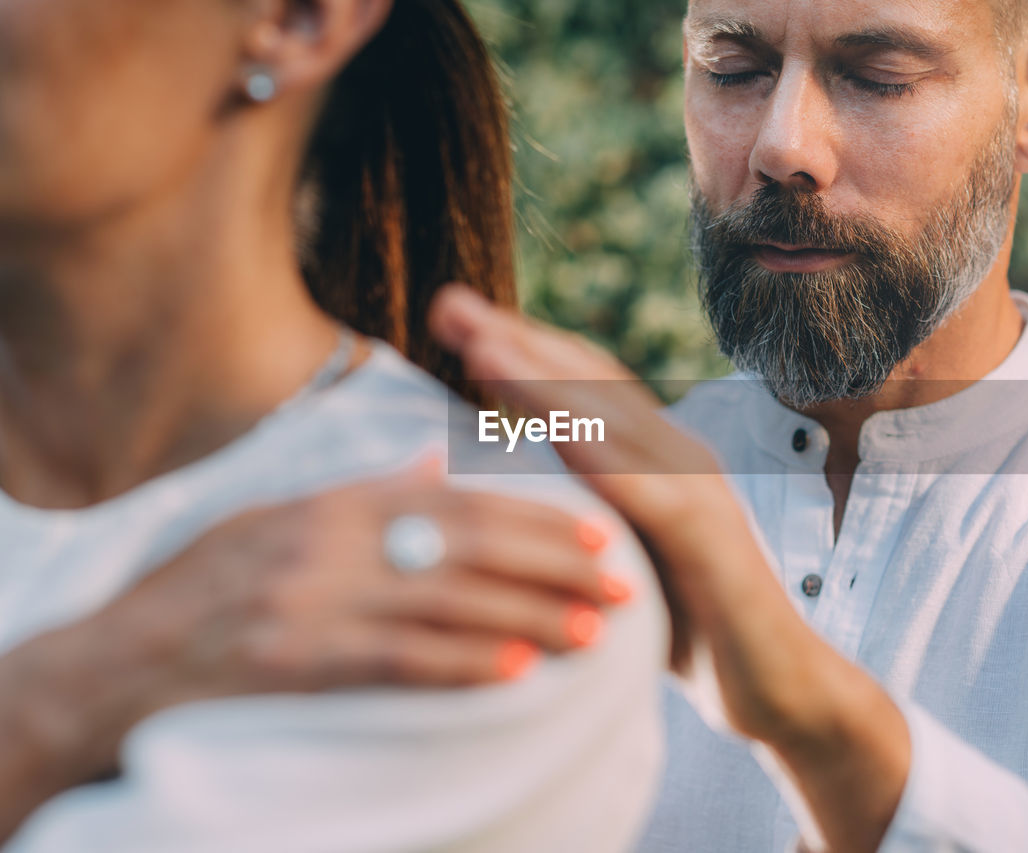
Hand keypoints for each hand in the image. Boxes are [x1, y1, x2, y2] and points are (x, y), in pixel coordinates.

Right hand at [1, 459, 629, 797]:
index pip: (456, 502)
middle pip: (468, 548)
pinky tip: (520, 671)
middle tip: (621, 581)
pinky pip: (399, 662)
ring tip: (597, 630)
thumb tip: (436, 464)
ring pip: (449, 604)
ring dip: (531, 618)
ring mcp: (317, 601)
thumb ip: (365, 493)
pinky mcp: (301, 661)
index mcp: (335, 504)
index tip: (594, 531)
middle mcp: (333, 543)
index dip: (533, 517)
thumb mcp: (281, 517)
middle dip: (553, 566)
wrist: (121, 657)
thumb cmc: (209, 583)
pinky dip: (464, 664)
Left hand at [430, 285, 910, 852]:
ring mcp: (697, 492)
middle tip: (448, 303)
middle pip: (588, 383)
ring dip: (545, 383)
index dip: (518, 348)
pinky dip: (599, 458)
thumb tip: (501, 507)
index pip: (578, 387)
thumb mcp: (616, 559)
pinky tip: (553, 432)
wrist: (779, 684)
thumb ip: (575, 521)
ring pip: (614, 424)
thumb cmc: (689, 628)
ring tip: (483, 346)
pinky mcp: (710, 538)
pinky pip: (648, 491)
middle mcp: (676, 458)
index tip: (453, 319)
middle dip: (517, 339)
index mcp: (651, 459)